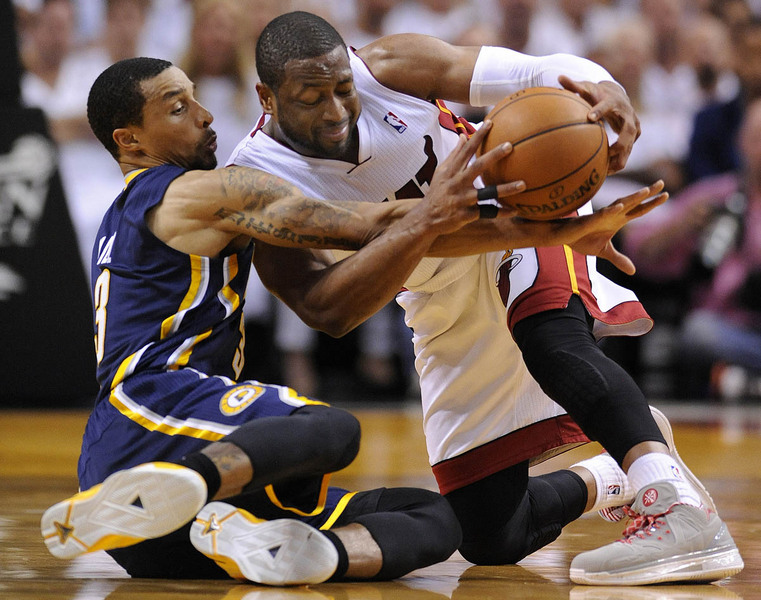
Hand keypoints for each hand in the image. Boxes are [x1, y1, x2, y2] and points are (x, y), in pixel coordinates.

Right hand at [412, 120, 524, 235]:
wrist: (426, 218)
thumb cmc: (437, 192)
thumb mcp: (441, 172)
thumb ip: (454, 154)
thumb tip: (463, 135)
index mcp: (452, 171)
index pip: (466, 150)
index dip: (478, 136)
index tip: (490, 123)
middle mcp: (457, 183)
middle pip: (477, 167)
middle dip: (493, 156)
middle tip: (509, 146)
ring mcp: (462, 200)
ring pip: (486, 193)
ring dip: (505, 189)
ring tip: (523, 184)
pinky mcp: (466, 215)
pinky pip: (487, 213)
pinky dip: (501, 212)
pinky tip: (515, 210)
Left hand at [558, 75, 640, 173]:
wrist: (618, 97)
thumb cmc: (597, 94)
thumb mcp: (586, 89)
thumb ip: (573, 85)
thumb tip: (559, 77)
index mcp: (613, 102)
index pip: (607, 105)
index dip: (599, 110)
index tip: (589, 118)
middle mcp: (628, 114)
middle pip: (628, 130)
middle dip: (621, 143)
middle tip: (608, 154)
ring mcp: (634, 125)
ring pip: (630, 144)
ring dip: (620, 158)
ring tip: (607, 171)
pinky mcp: (634, 136)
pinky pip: (628, 150)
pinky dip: (619, 161)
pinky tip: (606, 172)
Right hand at [562, 180, 667, 274]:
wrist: (562, 236)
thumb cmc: (582, 239)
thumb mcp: (604, 252)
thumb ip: (619, 259)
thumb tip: (633, 271)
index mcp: (618, 220)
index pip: (639, 210)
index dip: (652, 203)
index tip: (666, 194)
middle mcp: (612, 214)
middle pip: (633, 202)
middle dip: (647, 193)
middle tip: (662, 182)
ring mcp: (601, 216)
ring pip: (619, 204)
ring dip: (632, 198)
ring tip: (645, 191)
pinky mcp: (589, 220)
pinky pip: (602, 214)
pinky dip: (611, 211)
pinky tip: (620, 207)